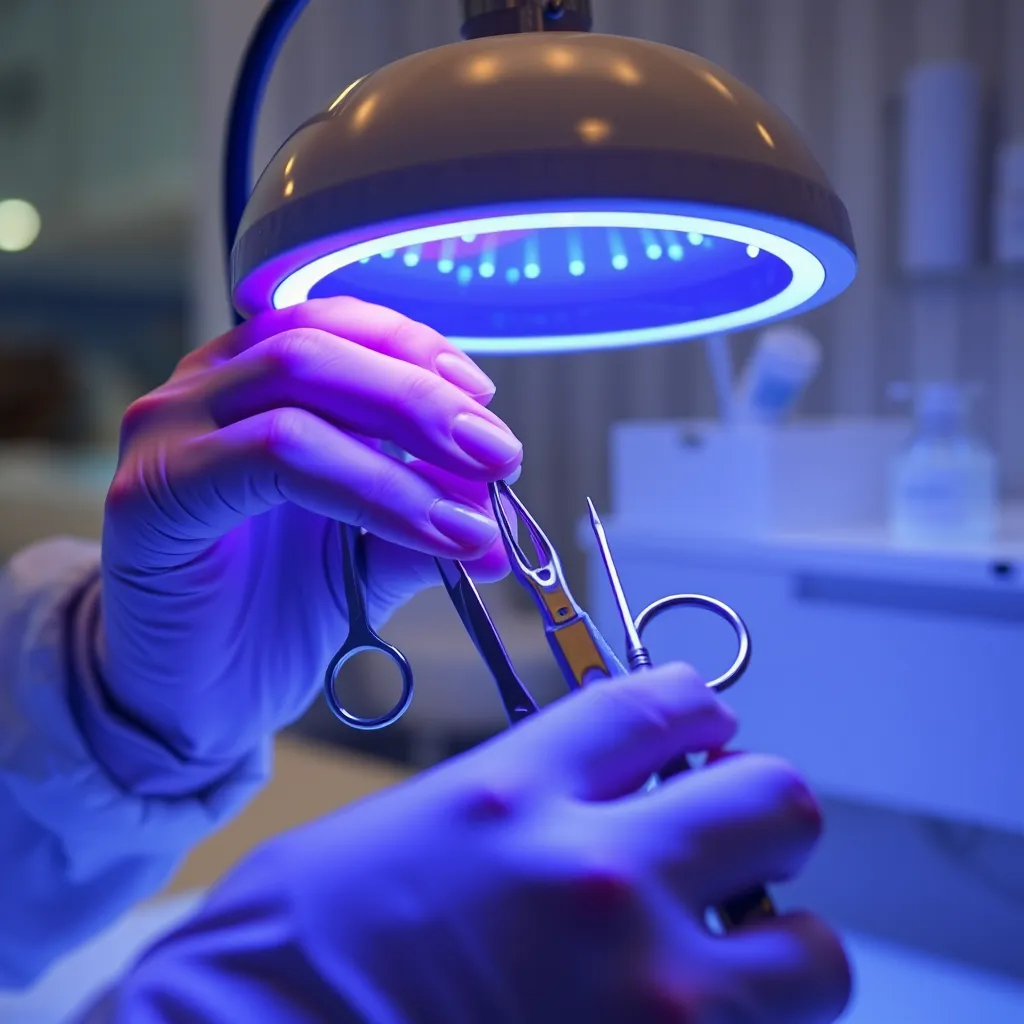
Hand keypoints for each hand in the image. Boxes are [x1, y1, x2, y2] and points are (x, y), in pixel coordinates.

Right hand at [98, 298, 521, 763]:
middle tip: (500, 453)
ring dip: (407, 433)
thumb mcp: (366, 556)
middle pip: (320, 342)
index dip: (416, 349)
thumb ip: (424, 518)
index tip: (485, 401)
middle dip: (424, 393)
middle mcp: (201, 391)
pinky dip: (372, 488)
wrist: (195, 701)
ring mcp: (168, 432)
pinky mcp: (152, 492)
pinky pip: (274, 456)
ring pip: (298, 380)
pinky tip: (434, 534)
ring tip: (477, 499)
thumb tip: (504, 522)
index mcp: (249, 385)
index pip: (334, 324)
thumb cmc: (271, 616)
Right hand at [110, 664, 850, 1023]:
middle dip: (765, 818)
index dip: (700, 710)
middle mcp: (595, 877)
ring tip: (732, 969)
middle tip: (732, 851)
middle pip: (775, 800)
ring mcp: (642, 995)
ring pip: (815, 954)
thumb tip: (603, 802)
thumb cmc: (294, 953)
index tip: (705, 734)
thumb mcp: (408, 831)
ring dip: (782, 953)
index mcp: (516, 794)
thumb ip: (518, 800)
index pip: (664, 703)